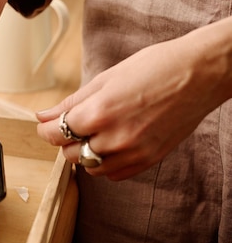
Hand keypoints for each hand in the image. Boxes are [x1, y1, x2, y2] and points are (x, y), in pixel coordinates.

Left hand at [36, 27, 231, 180]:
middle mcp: (115, 138)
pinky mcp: (149, 161)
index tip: (46, 125)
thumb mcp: (104, 80)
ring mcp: (133, 153)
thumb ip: (70, 103)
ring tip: (97, 131)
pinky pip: (113, 174)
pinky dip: (106, 162)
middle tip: (77, 123)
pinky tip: (113, 143)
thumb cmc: (153, 68)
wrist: (199, 74)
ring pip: (90, 167)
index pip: (55, 134)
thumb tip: (42, 117)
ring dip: (85, 153)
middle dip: (66, 140)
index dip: (46, 129)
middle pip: (70, 154)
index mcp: (100, 112)